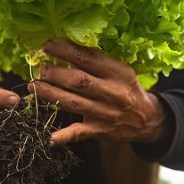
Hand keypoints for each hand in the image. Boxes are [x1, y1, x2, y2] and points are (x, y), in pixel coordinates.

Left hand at [29, 39, 169, 145]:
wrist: (149, 120)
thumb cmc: (127, 90)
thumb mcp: (121, 71)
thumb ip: (98, 63)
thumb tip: (66, 50)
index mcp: (118, 73)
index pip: (89, 58)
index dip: (66, 51)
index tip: (48, 46)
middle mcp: (112, 92)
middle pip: (78, 81)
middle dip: (55, 74)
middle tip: (40, 70)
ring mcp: (105, 113)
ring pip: (73, 103)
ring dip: (50, 95)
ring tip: (34, 88)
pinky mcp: (100, 131)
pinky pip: (79, 133)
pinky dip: (63, 136)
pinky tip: (49, 137)